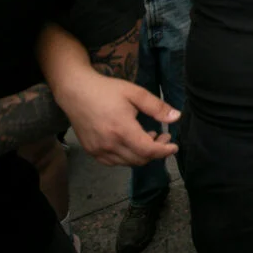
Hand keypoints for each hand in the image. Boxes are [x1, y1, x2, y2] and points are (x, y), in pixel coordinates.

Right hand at [55, 70, 179, 166]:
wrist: (76, 92)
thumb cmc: (106, 90)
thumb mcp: (135, 93)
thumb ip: (157, 107)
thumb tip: (177, 117)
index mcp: (122, 129)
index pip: (148, 151)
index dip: (164, 151)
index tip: (174, 146)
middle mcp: (109, 144)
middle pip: (140, 159)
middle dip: (156, 152)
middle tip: (162, 136)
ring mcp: (98, 150)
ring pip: (128, 162)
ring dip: (142, 154)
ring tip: (147, 137)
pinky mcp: (91, 151)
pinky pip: (114, 162)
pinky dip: (127, 156)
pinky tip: (131, 142)